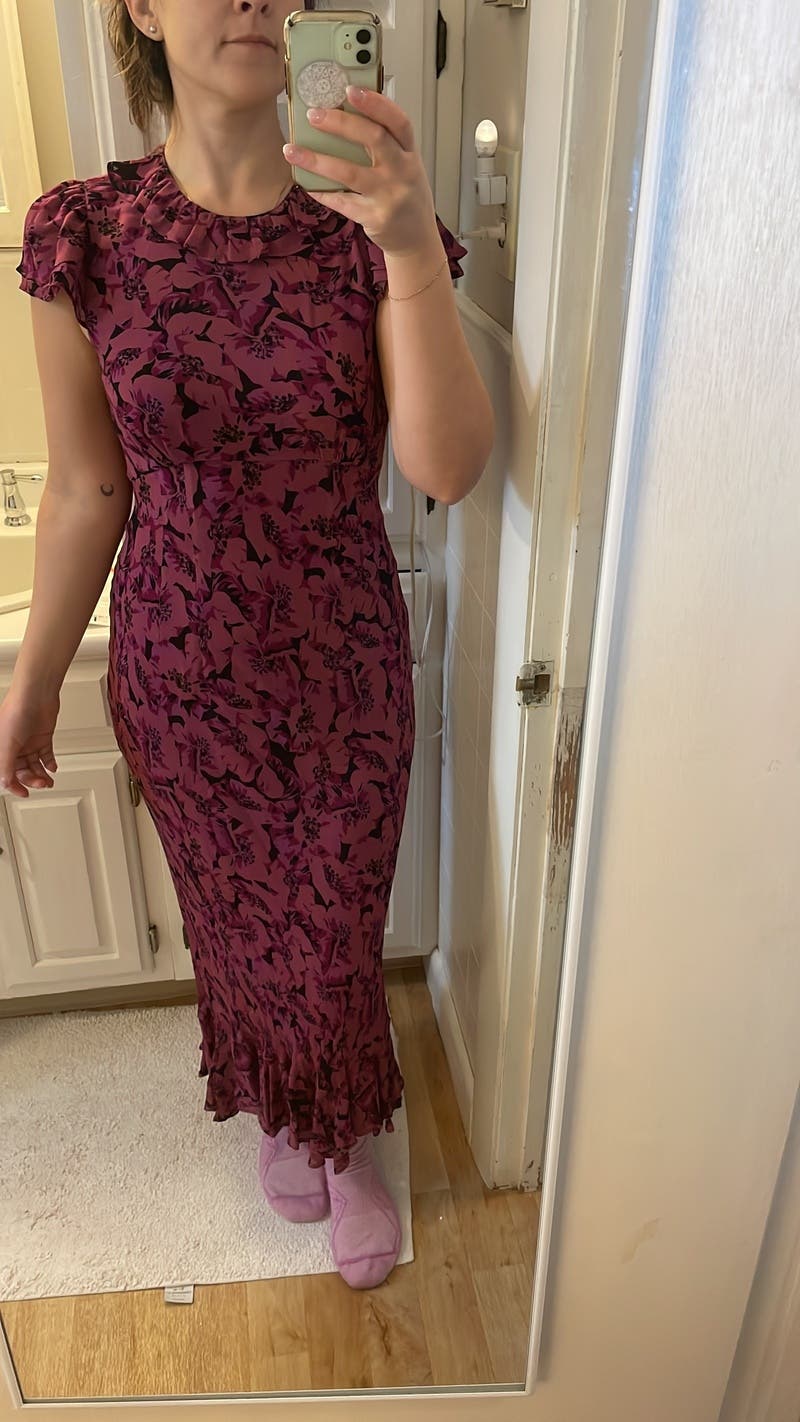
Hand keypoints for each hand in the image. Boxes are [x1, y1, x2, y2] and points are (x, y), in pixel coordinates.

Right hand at [0, 689, 59, 797]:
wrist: (36, 695)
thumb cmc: (16, 711)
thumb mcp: (7, 744)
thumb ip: (6, 766)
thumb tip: (6, 783)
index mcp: (2, 749)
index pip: (7, 774)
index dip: (15, 786)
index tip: (24, 794)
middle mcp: (14, 747)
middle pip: (23, 772)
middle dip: (33, 780)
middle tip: (42, 784)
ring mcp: (29, 742)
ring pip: (35, 766)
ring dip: (42, 775)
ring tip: (49, 781)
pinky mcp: (42, 737)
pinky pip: (46, 755)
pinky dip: (50, 763)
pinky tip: (52, 768)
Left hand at [283, 86, 438, 257]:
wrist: (417, 241)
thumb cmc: (406, 198)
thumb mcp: (405, 167)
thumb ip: (386, 145)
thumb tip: (347, 116)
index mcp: (410, 154)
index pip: (398, 121)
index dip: (376, 103)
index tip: (350, 89)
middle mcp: (403, 172)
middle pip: (374, 139)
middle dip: (341, 124)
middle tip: (314, 115)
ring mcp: (389, 196)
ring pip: (350, 173)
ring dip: (317, 159)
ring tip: (292, 149)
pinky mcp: (375, 218)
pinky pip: (342, 202)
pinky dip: (321, 192)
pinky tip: (305, 183)